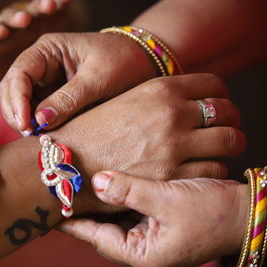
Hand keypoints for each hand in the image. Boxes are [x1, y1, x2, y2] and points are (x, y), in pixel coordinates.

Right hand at [0, 31, 154, 132]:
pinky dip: (36, 124)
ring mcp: (45, 82)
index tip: (25, 124)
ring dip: (23, 120)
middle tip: (28, 135)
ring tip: (36, 138)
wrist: (143, 63)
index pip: (19, 72)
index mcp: (48, 49)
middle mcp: (41, 64)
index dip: (17, 99)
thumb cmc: (123, 61)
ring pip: (20, 102)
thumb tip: (40, 121)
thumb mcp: (97, 79)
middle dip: (15, 111)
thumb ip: (69, 99)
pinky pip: (36, 112)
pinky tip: (43, 136)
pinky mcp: (53, 97)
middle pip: (12, 88)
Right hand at [51, 74, 243, 183]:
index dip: (220, 95)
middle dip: (230, 122)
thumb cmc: (87, 132)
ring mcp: (174, 146)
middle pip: (228, 112)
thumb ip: (156, 99)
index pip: (214, 84)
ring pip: (229, 142)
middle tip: (221, 131)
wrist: (62, 162)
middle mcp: (171, 114)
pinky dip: (213, 171)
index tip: (216, 107)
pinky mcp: (171, 177)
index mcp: (158, 89)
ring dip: (226, 148)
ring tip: (214, 153)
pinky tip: (199, 171)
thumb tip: (184, 104)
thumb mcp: (122, 100)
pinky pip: (214, 171)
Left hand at [59, 170, 247, 265]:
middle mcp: (142, 246)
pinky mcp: (155, 218)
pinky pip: (129, 208)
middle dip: (81, 210)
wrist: (245, 212)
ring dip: (98, 201)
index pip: (96, 237)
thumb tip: (97, 182)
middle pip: (101, 228)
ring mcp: (148, 232)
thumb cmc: (214, 213)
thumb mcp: (170, 201)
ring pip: (113, 216)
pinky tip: (107, 180)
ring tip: (76, 183)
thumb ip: (131, 191)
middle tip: (59, 190)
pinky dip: (117, 194)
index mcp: (142, 253)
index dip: (71, 222)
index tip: (49, 207)